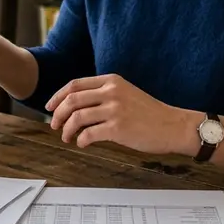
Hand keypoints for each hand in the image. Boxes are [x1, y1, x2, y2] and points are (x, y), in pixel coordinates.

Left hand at [46, 74, 199, 155]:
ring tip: (67, 138)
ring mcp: (115, 110)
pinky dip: (81, 140)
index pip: (74, 85)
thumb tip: (76, 106)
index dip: (58, 96)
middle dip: (57, 114)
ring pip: (77, 118)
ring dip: (67, 130)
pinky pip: (88, 134)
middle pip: (71, 100)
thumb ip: (104, 94)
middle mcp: (111, 92)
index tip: (50, 107)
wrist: (173, 126)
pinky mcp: (118, 128)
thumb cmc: (150, 113)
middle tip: (54, 126)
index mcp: (111, 81)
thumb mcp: (126, 93)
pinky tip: (82, 143)